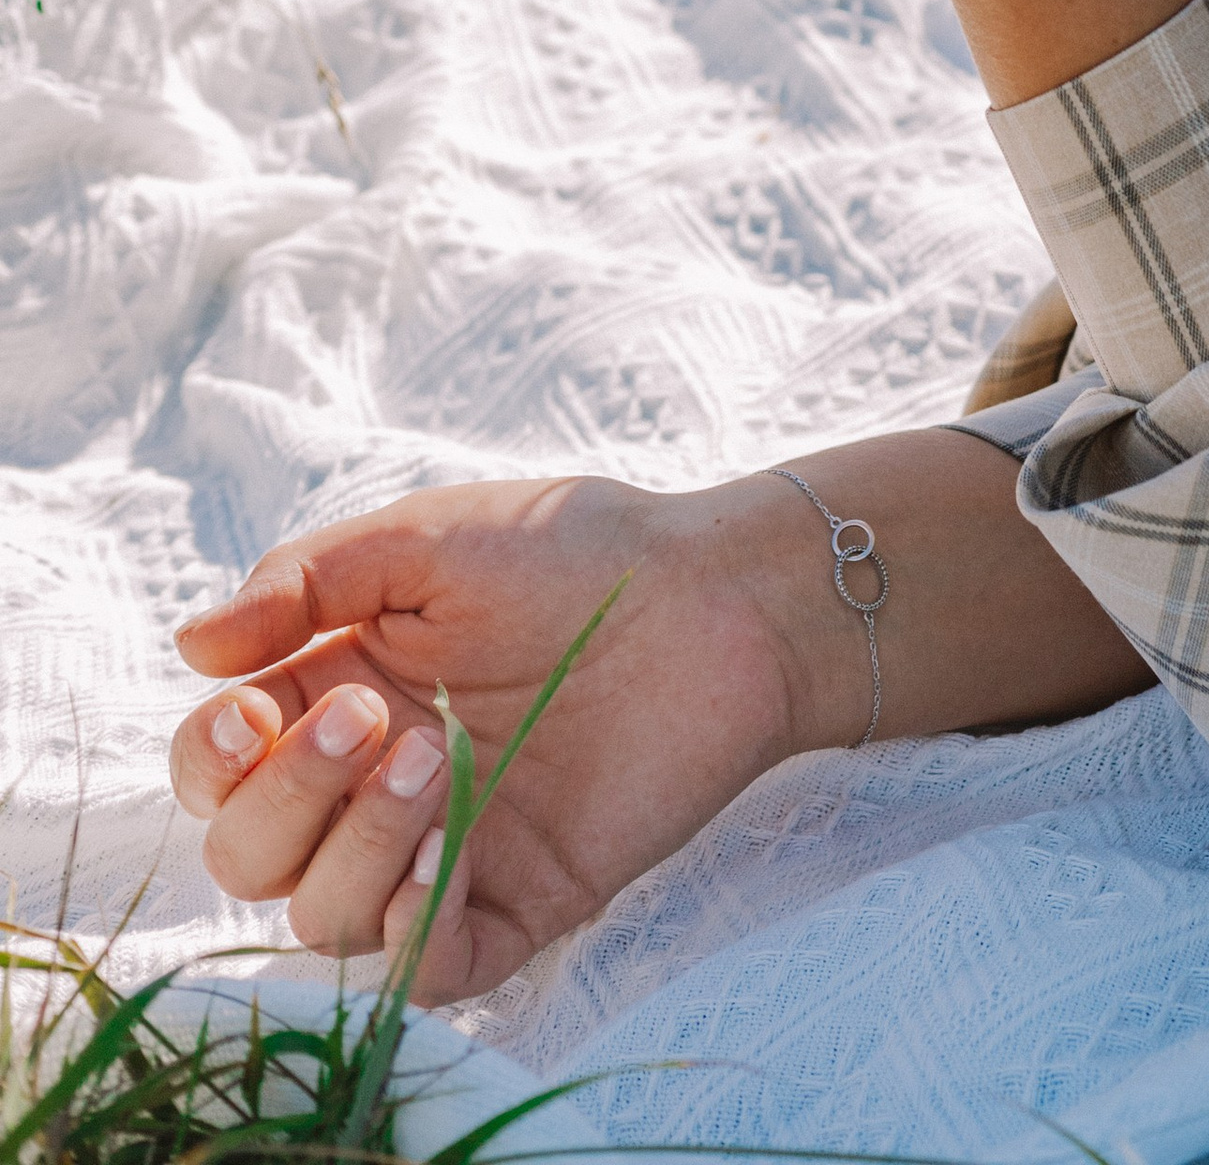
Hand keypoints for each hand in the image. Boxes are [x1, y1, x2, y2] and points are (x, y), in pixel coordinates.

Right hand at [167, 438, 1153, 1001]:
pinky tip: (440, 864)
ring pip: (322, 918)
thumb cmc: (573, 551)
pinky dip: (409, 936)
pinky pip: (423, 972)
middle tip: (375, 717)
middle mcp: (370, 787)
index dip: (212, 757)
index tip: (255, 707)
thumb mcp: (425, 540)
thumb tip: (190, 645)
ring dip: (355, 846)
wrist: (714, 596)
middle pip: (249, 855)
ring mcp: (438, 851)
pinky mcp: (514, 902)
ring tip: (438, 754)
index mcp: (335, 695)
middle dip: (285, 796)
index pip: (216, 769)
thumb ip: (305, 583)